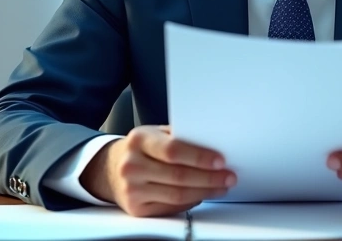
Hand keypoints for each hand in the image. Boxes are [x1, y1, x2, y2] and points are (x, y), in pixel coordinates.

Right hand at [81, 125, 236, 216]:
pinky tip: (202, 195)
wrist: (112, 169)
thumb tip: (214, 145)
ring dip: (205, 192)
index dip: (199, 157)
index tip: (221, 161)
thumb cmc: (142, 148)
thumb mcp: (155, 134)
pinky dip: (191, 202)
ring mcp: (132, 189)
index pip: (173, 150)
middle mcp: (132, 165)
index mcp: (139, 140)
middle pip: (178, 176)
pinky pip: (171, 208)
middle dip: (209, 178)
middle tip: (229, 177)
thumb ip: (179, 137)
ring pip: (177, 195)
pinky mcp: (136, 209)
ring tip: (222, 187)